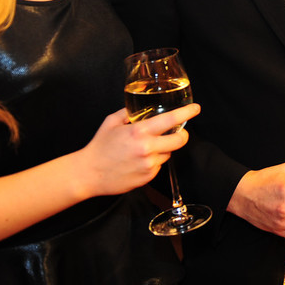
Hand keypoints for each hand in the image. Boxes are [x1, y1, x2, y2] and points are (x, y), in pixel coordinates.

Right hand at [75, 104, 199, 196]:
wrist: (88, 174)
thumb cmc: (99, 147)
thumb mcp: (112, 122)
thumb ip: (129, 112)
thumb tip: (141, 107)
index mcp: (139, 132)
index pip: (171, 120)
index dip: (186, 113)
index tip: (195, 108)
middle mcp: (147, 148)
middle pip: (180, 140)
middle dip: (182, 135)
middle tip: (178, 132)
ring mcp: (148, 165)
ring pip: (168, 153)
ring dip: (163, 149)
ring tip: (145, 148)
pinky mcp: (148, 177)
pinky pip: (159, 165)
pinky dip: (154, 161)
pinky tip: (139, 161)